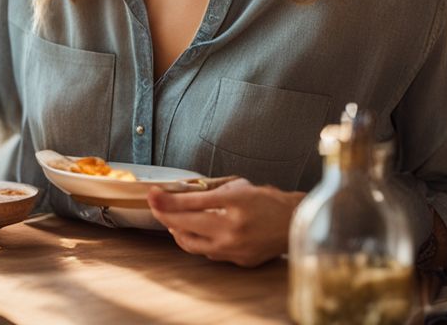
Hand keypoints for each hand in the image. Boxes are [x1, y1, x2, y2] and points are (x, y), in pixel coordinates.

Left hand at [146, 178, 303, 266]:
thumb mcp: (240, 186)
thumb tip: (182, 193)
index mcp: (236, 202)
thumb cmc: (268, 201)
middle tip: (155, 205)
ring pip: (192, 243)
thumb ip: (211, 191)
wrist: (295, 223)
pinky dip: (195, 241)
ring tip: (170, 220)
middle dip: (165, 214)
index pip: (192, 202)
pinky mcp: (238, 260)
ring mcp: (236, 247)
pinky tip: (190, 233)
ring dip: (176, 231)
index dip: (168, 199)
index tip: (152, 194)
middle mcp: (235, 227)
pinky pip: (208, 252)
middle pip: (187, 223)